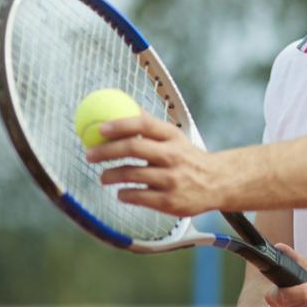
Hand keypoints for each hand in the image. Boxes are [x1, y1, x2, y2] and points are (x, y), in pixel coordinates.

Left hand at [84, 113, 229, 217]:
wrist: (217, 183)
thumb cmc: (188, 157)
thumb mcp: (174, 136)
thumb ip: (151, 124)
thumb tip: (125, 105)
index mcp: (172, 136)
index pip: (143, 124)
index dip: (119, 124)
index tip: (99, 128)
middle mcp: (172, 156)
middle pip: (133, 148)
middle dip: (106, 150)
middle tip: (89, 155)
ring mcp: (171, 179)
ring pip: (131, 174)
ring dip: (110, 175)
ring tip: (103, 177)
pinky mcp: (169, 201)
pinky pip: (138, 197)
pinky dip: (124, 194)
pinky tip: (121, 192)